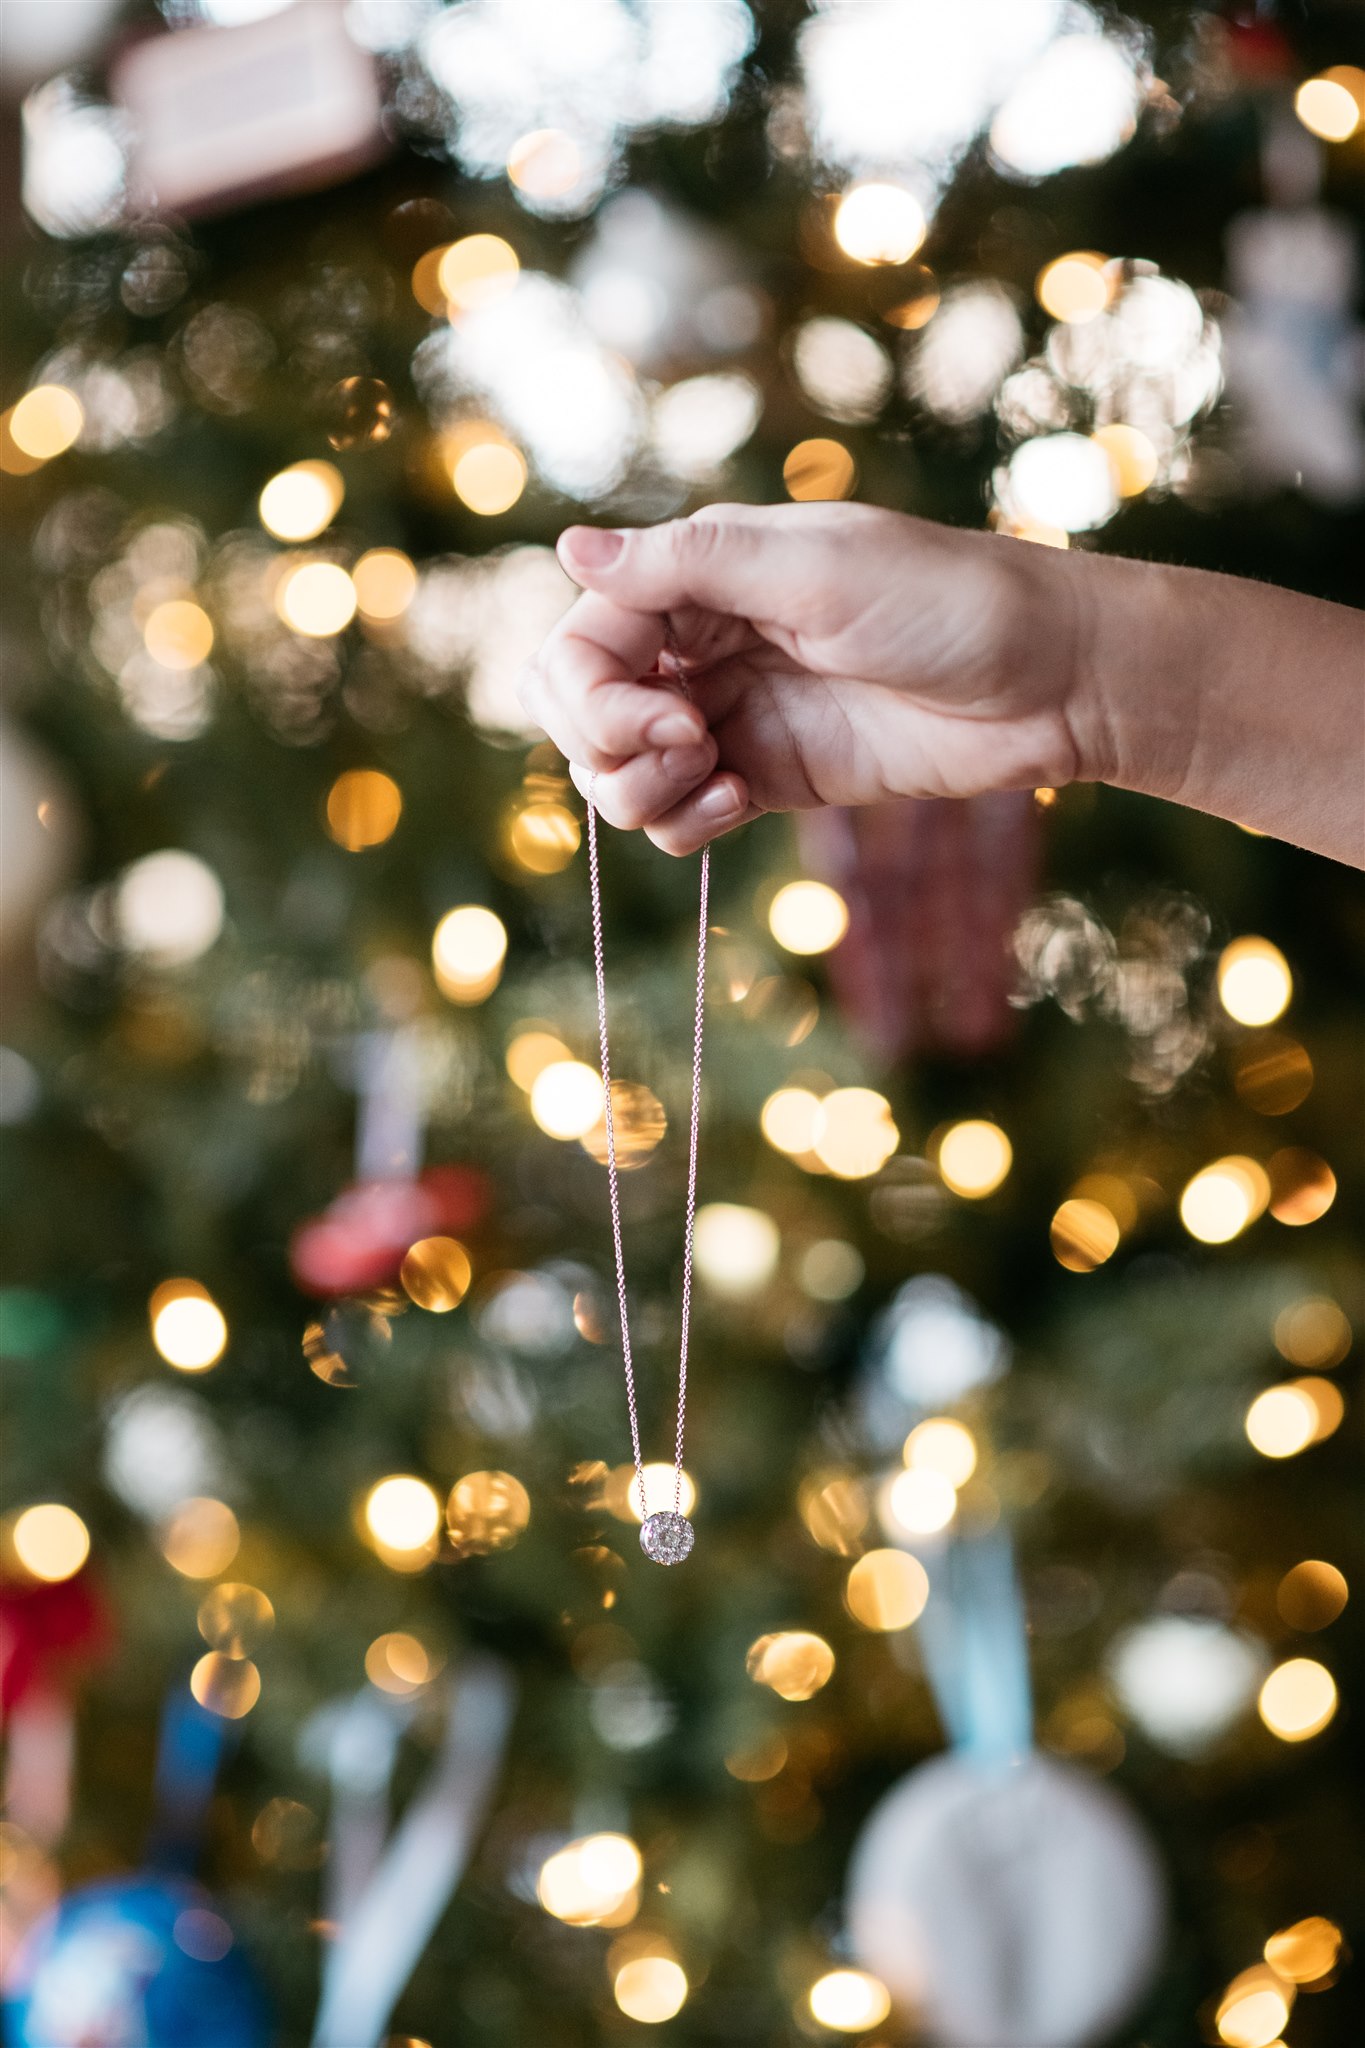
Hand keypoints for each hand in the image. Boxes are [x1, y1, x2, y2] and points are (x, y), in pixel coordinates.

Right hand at [519, 503, 1086, 853]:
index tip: (672, 718)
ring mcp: (731, 714)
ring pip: (618, 770)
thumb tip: (567, 545)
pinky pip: (678, 813)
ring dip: (643, 791)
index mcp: (702, 574)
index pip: (581, 640)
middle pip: (581, 710)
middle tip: (690, 748)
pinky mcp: (766, 778)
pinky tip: (739, 805)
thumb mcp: (817, 569)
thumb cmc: (948, 602)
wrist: (1050, 684)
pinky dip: (684, 823)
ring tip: (723, 786)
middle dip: (607, 744)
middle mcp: (702, 643)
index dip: (593, 693)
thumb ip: (688, 565)